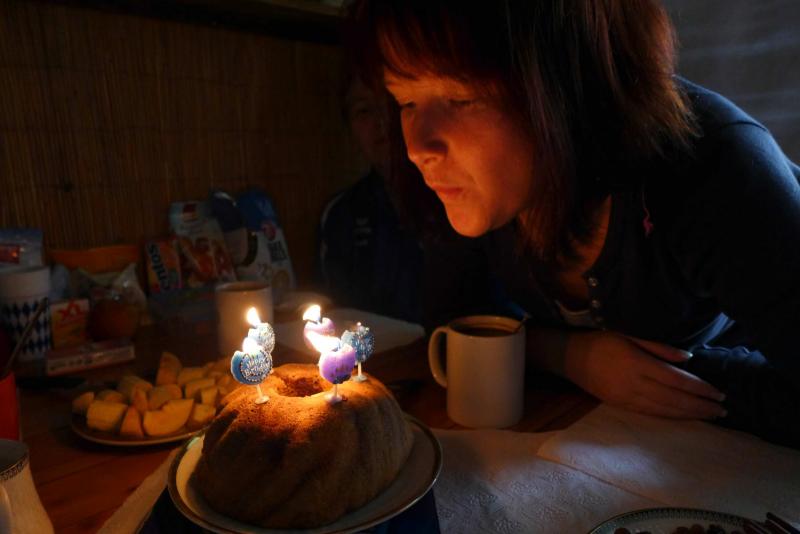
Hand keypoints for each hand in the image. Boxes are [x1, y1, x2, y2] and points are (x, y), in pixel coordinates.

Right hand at [562, 331, 726, 419]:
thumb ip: (659, 348)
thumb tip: (688, 359)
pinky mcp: (622, 406)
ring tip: (710, 416)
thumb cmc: (603, 342)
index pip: (676, 379)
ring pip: (665, 410)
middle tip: (722, 410)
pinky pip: (651, 414)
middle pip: (674, 398)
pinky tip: (685, 417)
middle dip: (700, 405)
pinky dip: (672, 417)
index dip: (699, 388)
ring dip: (690, 414)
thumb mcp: (630, 336)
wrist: (571, 358)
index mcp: (638, 363)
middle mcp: (634, 384)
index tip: (719, 392)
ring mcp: (627, 398)